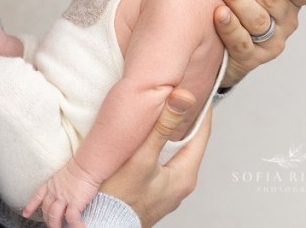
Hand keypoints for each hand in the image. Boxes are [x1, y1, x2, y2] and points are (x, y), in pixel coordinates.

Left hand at [24, 159, 100, 227]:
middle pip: (46, 210)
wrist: (86, 165)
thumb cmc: (79, 167)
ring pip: (54, 217)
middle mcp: (55, 192)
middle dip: (47, 219)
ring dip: (55, 225)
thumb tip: (64, 192)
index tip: (25, 214)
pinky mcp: (74, 203)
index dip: (30, 206)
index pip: (37, 196)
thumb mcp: (64, 174)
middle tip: (51, 225)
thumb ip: (61, 184)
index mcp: (51, 184)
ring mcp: (64, 198)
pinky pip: (71, 218)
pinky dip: (74, 225)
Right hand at [98, 90, 208, 227]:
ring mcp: (167, 190)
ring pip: (174, 154)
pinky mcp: (153, 192)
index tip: (202, 92)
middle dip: (184, 120)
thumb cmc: (119, 197)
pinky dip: (159, 148)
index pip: (201, 135)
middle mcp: (180, 184)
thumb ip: (161, 128)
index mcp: (185, 175)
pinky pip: (162, 163)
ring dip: (169, 134)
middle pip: (189, 144)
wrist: (102, 224)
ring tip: (162, 113)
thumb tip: (182, 99)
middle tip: (179, 97)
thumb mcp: (141, 158)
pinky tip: (147, 141)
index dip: (202, 111)